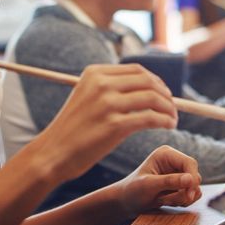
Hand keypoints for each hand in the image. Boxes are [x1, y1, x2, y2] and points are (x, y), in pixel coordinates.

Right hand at [34, 64, 177, 181]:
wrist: (52, 154)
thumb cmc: (72, 130)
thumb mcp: (86, 96)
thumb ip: (109, 87)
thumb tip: (147, 87)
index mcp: (94, 73)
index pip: (136, 70)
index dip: (156, 81)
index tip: (164, 93)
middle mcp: (101, 84)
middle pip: (148, 81)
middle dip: (165, 94)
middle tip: (173, 107)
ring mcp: (108, 103)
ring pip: (153, 98)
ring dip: (169, 108)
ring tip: (173, 118)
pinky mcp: (114, 125)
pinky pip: (150, 118)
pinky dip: (164, 120)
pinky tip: (168, 126)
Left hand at [115, 145, 201, 216]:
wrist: (125, 202)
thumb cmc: (132, 190)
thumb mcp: (149, 185)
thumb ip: (170, 181)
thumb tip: (191, 179)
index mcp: (166, 154)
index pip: (189, 163)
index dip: (192, 179)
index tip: (188, 195)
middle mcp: (174, 161)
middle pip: (194, 176)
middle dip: (184, 192)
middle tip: (168, 201)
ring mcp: (177, 173)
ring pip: (194, 187)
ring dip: (182, 198)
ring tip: (163, 200)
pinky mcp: (179, 185)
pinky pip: (191, 194)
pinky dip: (182, 201)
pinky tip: (167, 202)